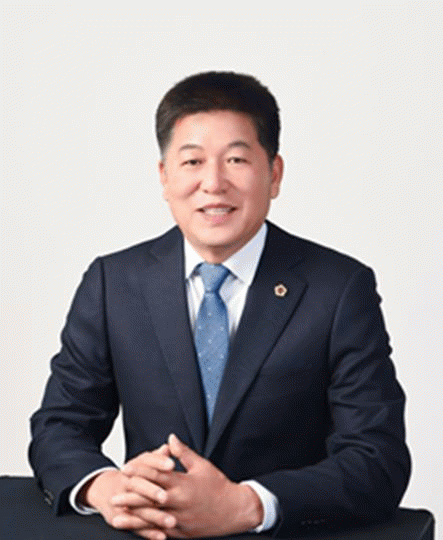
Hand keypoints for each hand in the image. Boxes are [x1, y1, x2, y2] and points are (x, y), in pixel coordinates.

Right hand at [80, 445, 176, 539]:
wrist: (106, 490)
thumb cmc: (133, 475)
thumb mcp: (143, 463)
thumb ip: (157, 457)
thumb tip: (169, 446)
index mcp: (133, 467)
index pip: (145, 462)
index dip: (158, 462)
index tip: (172, 465)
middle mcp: (126, 482)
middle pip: (138, 486)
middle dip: (152, 491)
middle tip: (166, 497)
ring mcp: (122, 502)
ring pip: (138, 509)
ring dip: (154, 516)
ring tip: (171, 521)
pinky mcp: (121, 519)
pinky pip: (135, 527)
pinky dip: (149, 533)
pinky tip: (162, 536)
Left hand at [121, 434, 263, 537]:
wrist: (234, 510)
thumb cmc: (218, 486)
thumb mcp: (202, 465)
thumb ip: (183, 453)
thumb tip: (170, 438)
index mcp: (182, 483)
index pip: (156, 475)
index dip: (139, 471)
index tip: (125, 468)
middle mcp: (178, 502)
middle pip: (149, 498)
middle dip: (130, 496)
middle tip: (115, 494)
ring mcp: (179, 519)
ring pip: (152, 518)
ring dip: (133, 516)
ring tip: (117, 515)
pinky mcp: (181, 532)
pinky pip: (160, 532)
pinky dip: (146, 530)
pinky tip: (136, 530)